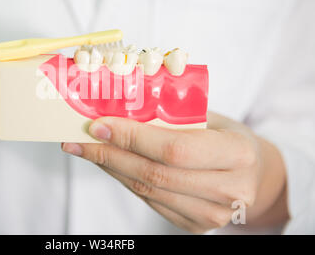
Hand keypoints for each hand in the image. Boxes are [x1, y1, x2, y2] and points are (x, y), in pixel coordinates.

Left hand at [62, 112, 288, 232]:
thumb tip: (119, 108)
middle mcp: (228, 190)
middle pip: (154, 174)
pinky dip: (124, 179)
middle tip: (79, 139)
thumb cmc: (228, 137)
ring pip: (146, 190)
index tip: (99, 125)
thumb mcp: (211, 117)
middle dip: (109, 154)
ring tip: (86, 149)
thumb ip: (172, 115)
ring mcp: (212, 215)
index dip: (132, 138)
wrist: (254, 174)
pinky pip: (149, 201)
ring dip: (110, 167)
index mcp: (237, 154)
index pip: (174, 149)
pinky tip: (109, 162)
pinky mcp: (195, 226)